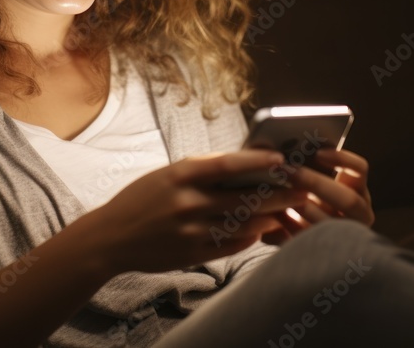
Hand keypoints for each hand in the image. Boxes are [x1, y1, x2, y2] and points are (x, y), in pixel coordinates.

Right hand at [83, 150, 307, 275]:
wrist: (112, 237)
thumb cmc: (142, 199)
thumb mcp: (167, 174)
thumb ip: (201, 170)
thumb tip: (242, 161)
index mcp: (180, 176)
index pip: (228, 165)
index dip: (259, 162)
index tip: (282, 160)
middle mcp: (187, 202)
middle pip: (244, 197)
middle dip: (277, 194)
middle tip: (302, 190)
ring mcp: (191, 230)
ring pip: (243, 224)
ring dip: (268, 218)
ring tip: (286, 212)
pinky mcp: (192, 253)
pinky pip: (230, 245)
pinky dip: (249, 237)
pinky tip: (261, 230)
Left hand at [272, 148, 373, 238]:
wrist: (300, 240)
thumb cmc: (301, 198)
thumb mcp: (306, 183)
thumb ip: (303, 168)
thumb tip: (283, 150)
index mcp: (358, 190)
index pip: (360, 169)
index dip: (342, 159)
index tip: (317, 152)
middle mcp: (360, 213)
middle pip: (348, 198)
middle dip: (314, 183)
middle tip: (286, 170)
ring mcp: (347, 235)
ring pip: (330, 222)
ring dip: (303, 208)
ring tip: (278, 195)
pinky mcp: (327, 250)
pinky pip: (311, 238)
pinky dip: (293, 227)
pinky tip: (277, 215)